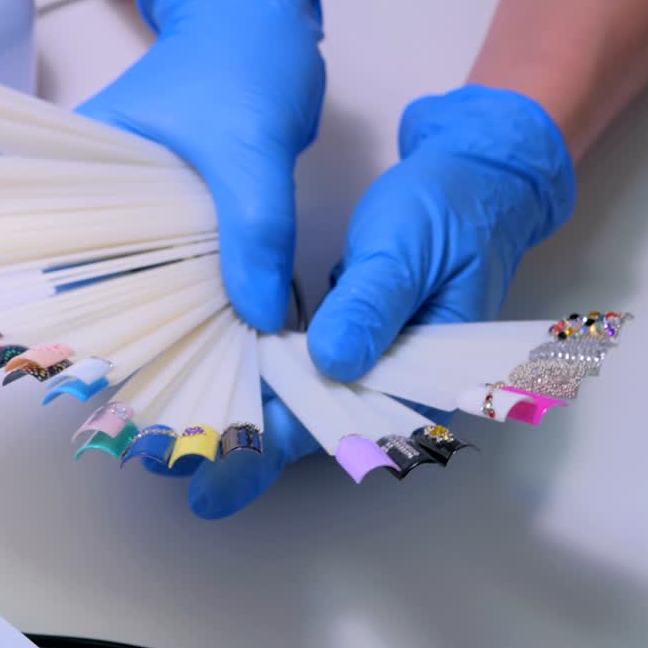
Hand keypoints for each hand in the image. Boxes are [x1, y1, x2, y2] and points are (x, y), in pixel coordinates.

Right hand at [76, 0, 325, 332]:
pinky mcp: (182, 205)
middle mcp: (104, 183)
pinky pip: (186, 256)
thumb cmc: (242, 60)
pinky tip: (213, 325)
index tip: (93, 354)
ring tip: (184, 358)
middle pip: (103, 264)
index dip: (70, 300)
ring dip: (171, 304)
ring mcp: (143, 195)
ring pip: (149, 264)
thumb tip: (258, 316)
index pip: (59, 241)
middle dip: (128, 315)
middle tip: (151, 370)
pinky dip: (201, 286)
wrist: (273, 25)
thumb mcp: (250, 147)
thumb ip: (255, 229)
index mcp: (84, 161)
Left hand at [186, 85, 576, 518]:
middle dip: (244, 449)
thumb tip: (331, 361)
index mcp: (421, 380)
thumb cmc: (448, 210)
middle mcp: (391, 385)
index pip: (337, 424)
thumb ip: (372, 305)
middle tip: (173, 472)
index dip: (274, 446)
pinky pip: (297, 365)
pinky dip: (258, 373)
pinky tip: (210, 384)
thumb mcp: (406, 250)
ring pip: (298, 399)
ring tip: (176, 442)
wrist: (474, 176)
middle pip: (311, 426)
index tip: (221, 468)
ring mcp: (366, 361)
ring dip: (244, 414)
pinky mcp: (346, 336)